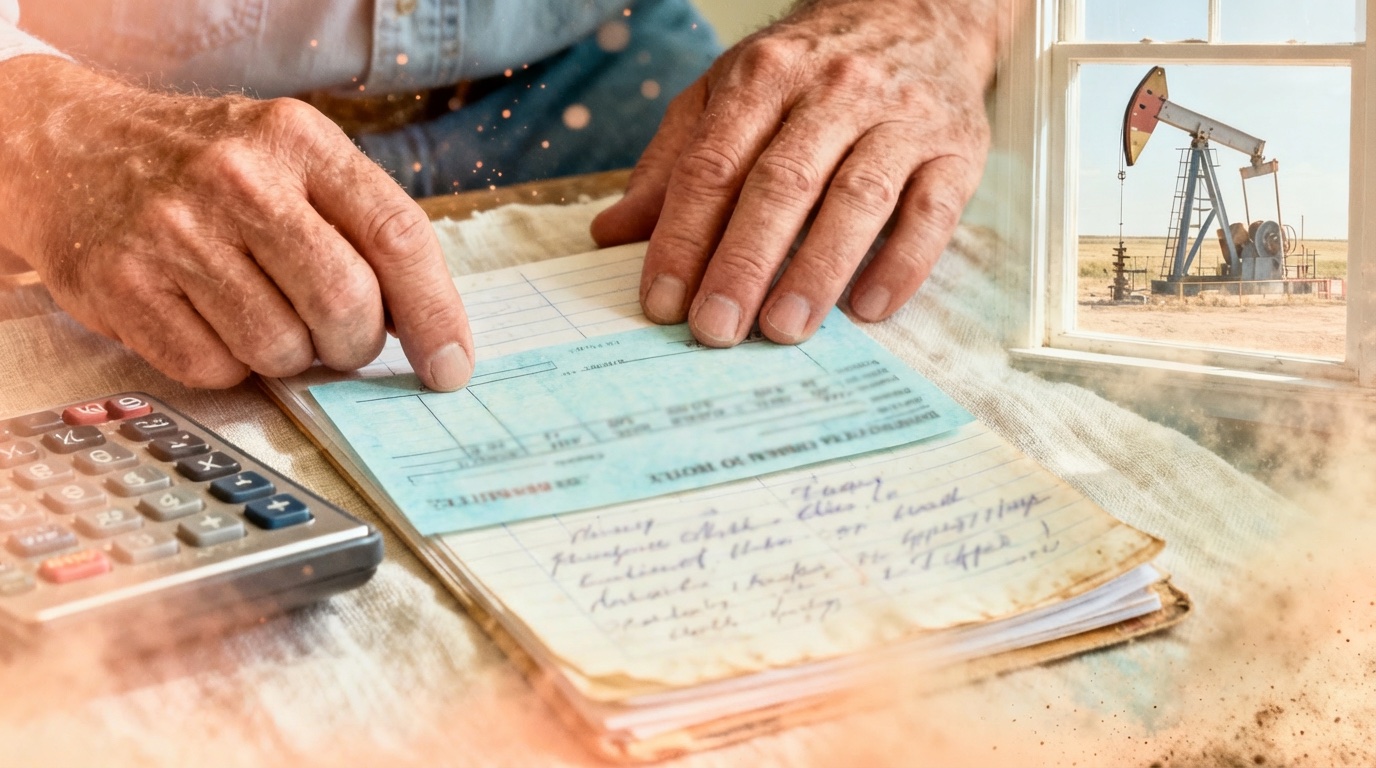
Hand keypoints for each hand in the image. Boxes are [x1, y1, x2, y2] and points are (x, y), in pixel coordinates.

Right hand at [0, 56, 472, 389]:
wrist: (67, 147)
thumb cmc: (207, 166)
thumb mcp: (290, 157)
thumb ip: (359, 225)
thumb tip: (426, 327)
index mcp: (299, 140)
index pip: (397, 236)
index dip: (435, 314)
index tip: (451, 365)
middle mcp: (238, 179)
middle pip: (346, 304)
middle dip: (354, 344)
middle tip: (338, 338)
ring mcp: (174, 231)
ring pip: (281, 350)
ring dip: (288, 356)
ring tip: (260, 313)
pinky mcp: (122, 284)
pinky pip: (214, 370)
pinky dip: (226, 365)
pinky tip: (209, 321)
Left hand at [591, 0, 996, 345]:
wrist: (919, 13)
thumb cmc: (809, 68)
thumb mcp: (727, 93)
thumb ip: (673, 163)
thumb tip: (612, 233)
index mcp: (763, 78)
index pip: (713, 166)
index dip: (683, 238)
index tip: (662, 301)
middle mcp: (833, 92)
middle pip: (781, 185)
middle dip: (743, 264)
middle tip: (716, 328)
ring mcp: (901, 119)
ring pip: (857, 200)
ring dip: (817, 271)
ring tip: (783, 329)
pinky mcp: (956, 149)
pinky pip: (932, 214)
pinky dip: (901, 264)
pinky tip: (868, 308)